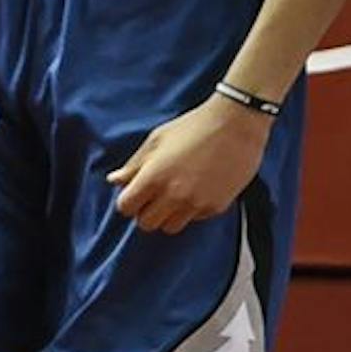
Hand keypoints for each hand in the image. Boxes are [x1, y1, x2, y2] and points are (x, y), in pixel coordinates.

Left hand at [107, 96, 269, 234]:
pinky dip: (191, 210)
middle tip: (154, 195)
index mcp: (154, 177)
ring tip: (175, 194)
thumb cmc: (194, 126)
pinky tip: (196, 189)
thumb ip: (134, 164)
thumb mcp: (157, 139)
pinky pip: (194, 220)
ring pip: (170, 227)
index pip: (126, 208)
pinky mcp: (215, 207)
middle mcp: (173, 196)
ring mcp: (196, 204)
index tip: (135, 193)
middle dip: (146, 211)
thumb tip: (115, 180)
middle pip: (146, 224)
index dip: (128, 201)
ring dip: (168, 215)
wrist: (235, 124)